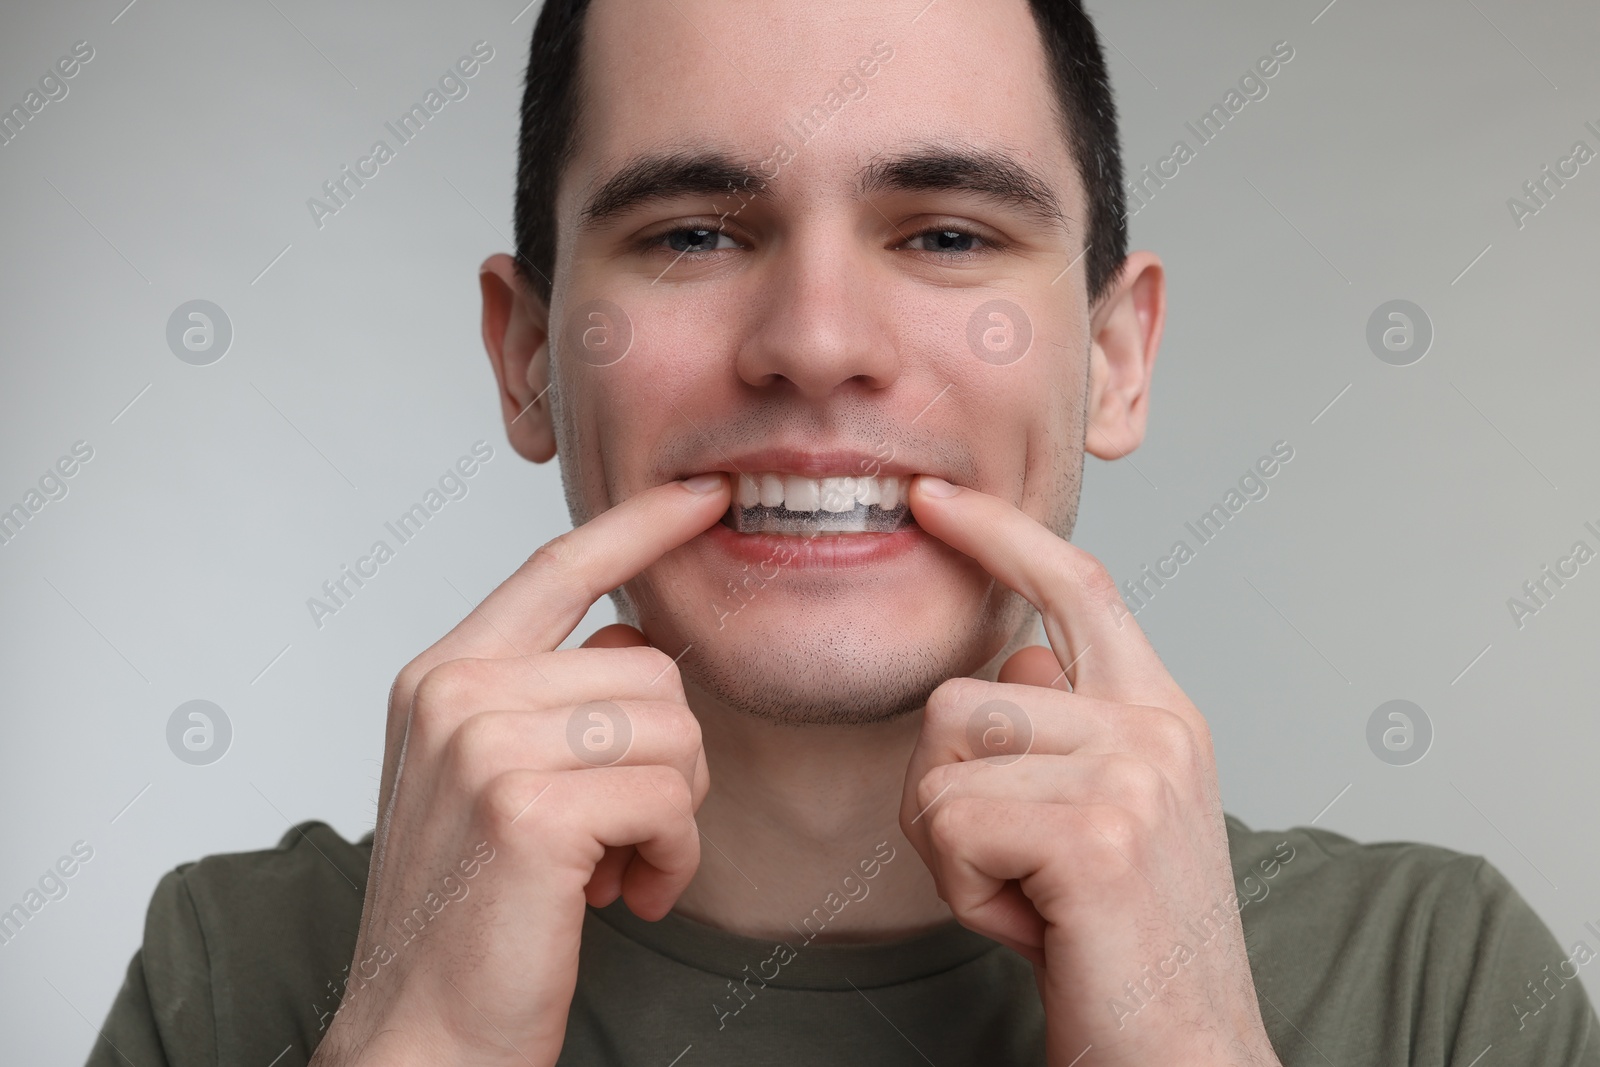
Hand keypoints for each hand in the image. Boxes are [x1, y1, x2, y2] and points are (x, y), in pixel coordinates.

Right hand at [310, 473, 730, 1066]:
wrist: (422, 1036)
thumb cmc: (469, 915)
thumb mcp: (488, 780)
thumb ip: (546, 698)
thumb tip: (635, 647)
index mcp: (441, 675)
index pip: (557, 567)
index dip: (639, 526)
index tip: (703, 496)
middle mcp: (454, 694)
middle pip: (648, 667)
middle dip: (667, 759)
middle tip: (623, 833)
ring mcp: (486, 745)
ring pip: (672, 728)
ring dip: (672, 813)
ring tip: (618, 866)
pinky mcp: (529, 808)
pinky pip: (670, 795)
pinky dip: (672, 855)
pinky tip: (625, 893)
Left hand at [898, 476, 1281, 1066]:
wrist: (1184, 1054)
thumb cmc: (1125, 945)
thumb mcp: (1109, 814)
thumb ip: (1069, 729)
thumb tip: (1014, 660)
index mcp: (1159, 714)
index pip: (1077, 586)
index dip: (1002, 534)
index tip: (934, 501)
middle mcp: (1153, 728)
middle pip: (963, 696)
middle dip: (948, 792)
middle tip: (1015, 867)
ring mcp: (1130, 775)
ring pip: (941, 762)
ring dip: (954, 847)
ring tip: (1029, 895)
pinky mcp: (1094, 833)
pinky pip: (948, 824)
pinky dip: (964, 891)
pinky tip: (1031, 923)